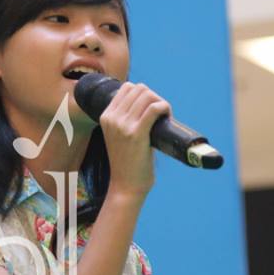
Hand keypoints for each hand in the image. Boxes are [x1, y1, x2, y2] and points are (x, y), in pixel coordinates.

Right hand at [99, 82, 169, 197]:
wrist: (125, 186)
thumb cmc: (127, 163)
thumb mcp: (118, 137)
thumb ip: (126, 121)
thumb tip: (149, 105)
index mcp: (105, 116)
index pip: (127, 88)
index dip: (144, 94)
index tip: (152, 109)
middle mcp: (112, 118)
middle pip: (139, 89)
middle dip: (154, 97)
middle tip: (161, 114)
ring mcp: (123, 125)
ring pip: (147, 95)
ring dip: (161, 102)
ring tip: (165, 117)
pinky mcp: (136, 134)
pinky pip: (154, 109)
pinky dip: (164, 108)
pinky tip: (167, 117)